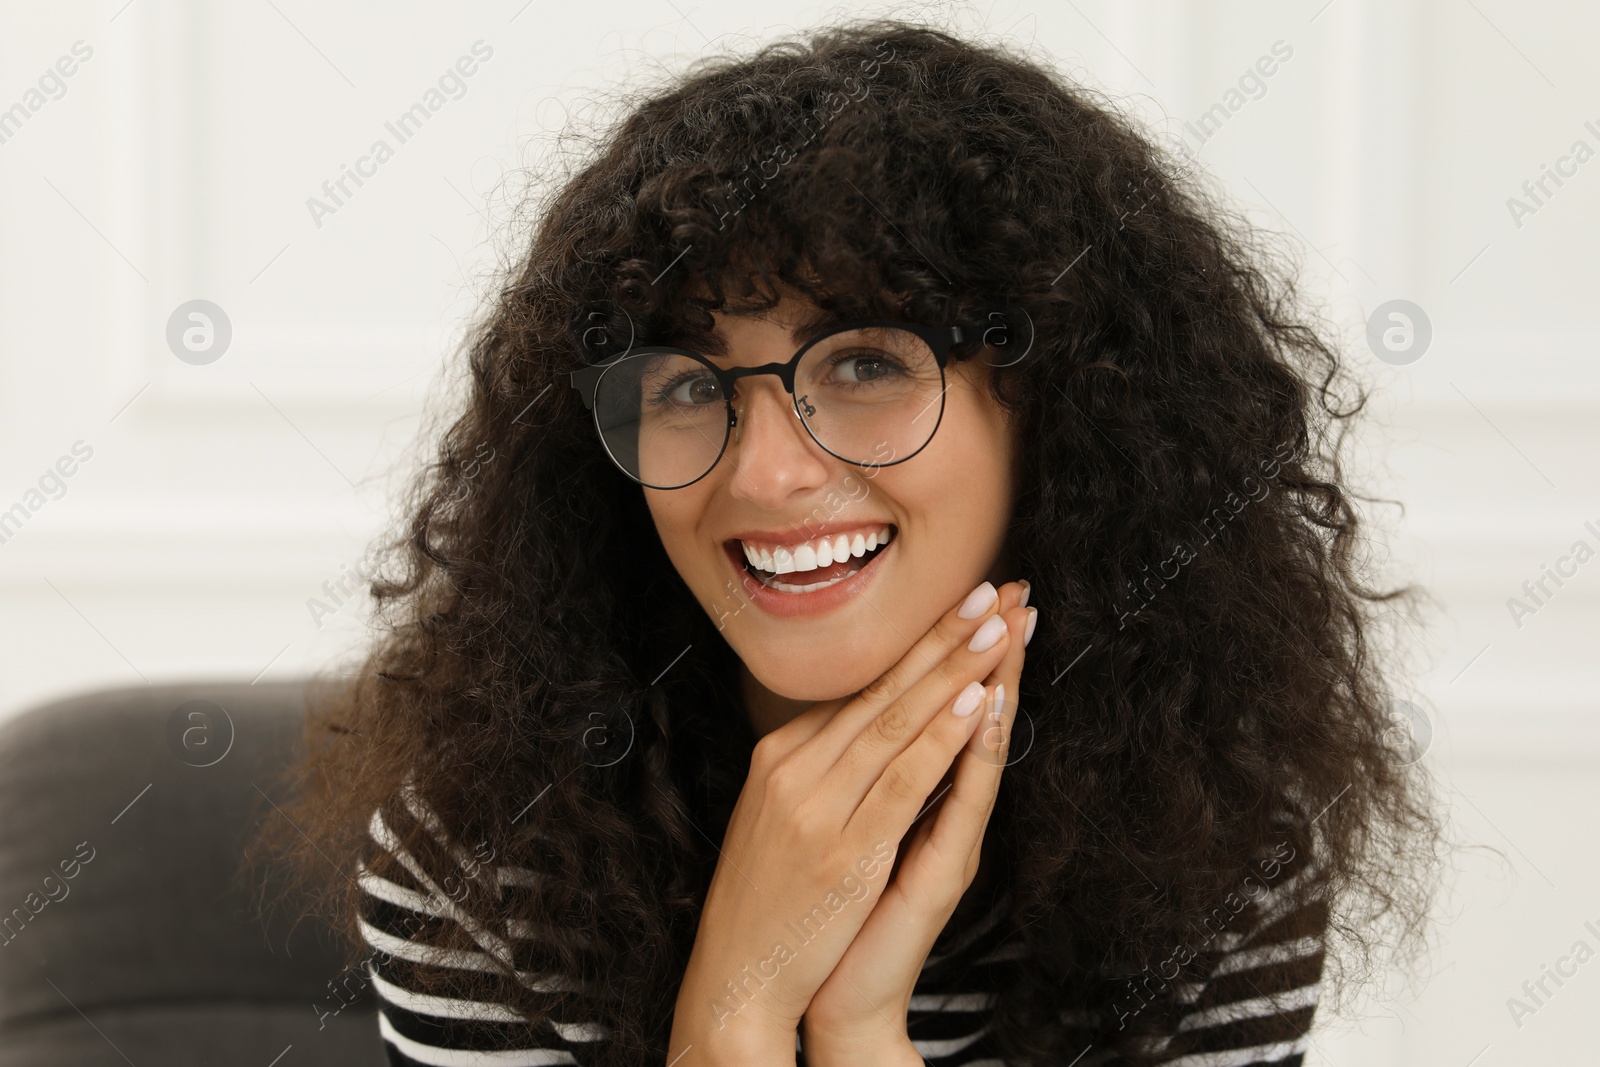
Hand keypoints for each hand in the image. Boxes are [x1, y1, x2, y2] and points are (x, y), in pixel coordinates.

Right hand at [666, 578, 1029, 1066]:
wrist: (735, 976)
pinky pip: (901, 780)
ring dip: (952, 670)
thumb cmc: (765, 902)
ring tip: (997, 629)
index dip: (918, 643)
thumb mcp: (778, 816)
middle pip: (881, 689)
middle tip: (993, 590)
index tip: (962, 605)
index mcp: (780, 756)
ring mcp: (816, 805)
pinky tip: (974, 704)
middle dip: (943, 636)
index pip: (861, 687)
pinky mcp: (843, 848)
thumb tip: (864, 725)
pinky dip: (941, 738)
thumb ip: (817, 768)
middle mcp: (794, 768)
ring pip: (895, 721)